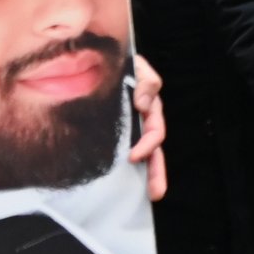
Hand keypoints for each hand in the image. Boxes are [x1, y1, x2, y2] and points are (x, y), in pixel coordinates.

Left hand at [128, 54, 167, 201]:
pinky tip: (127, 183)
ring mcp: (132, 126)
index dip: (147, 143)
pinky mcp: (117, 130)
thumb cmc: (121, 62)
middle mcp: (143, 119)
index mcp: (148, 106)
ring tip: (154, 195)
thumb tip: (143, 106)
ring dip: (151, 174)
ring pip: (147, 153)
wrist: (97, 59)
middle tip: (156, 193)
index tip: (133, 157)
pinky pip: (128, 149)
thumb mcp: (137, 67)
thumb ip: (146, 81)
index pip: (154, 129)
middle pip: (155, 149)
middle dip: (157, 171)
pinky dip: (131, 167)